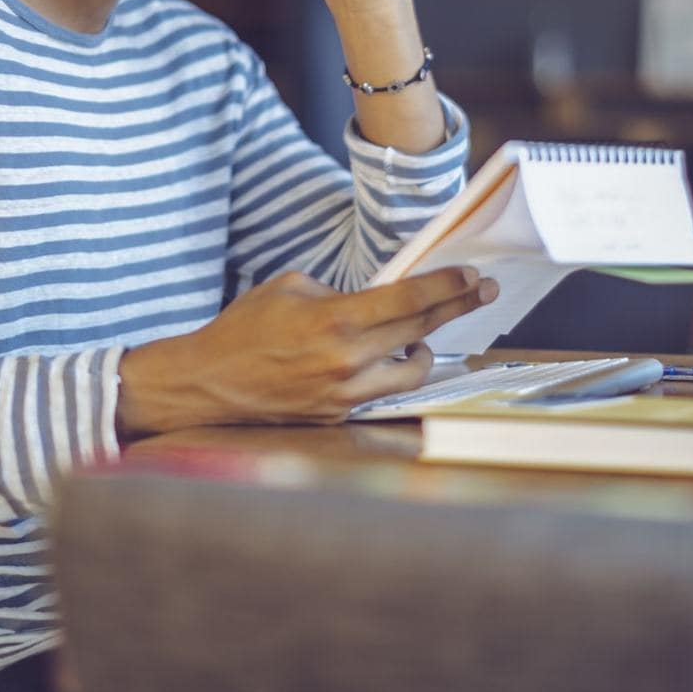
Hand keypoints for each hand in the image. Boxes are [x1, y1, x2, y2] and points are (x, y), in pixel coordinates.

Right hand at [115, 267, 499, 436]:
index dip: (446, 286)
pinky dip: (390, 374)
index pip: (409, 301)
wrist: (209, 383)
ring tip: (426, 341)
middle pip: (421, 332)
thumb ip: (340, 292)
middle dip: (457, 308)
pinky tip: (389, 362)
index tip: (473, 276)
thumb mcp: (290, 287)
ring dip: (427, 352)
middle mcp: (348, 360)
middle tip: (483, 292)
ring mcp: (345, 393)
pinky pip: (380, 392)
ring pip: (413, 373)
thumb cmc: (245, 327)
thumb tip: (376, 301)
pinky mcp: (339, 414)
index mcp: (337, 320)